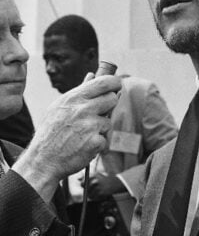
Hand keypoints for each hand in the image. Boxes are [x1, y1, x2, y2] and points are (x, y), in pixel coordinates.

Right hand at [12, 74, 120, 200]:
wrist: (43, 160)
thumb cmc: (51, 133)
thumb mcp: (59, 107)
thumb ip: (79, 92)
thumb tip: (93, 75)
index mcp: (73, 98)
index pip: (103, 82)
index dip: (114, 82)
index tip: (117, 84)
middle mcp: (82, 109)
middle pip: (112, 99)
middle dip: (108, 106)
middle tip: (96, 114)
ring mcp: (90, 126)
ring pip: (108, 121)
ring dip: (100, 128)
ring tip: (81, 134)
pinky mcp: (96, 141)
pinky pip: (105, 138)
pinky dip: (96, 143)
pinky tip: (82, 145)